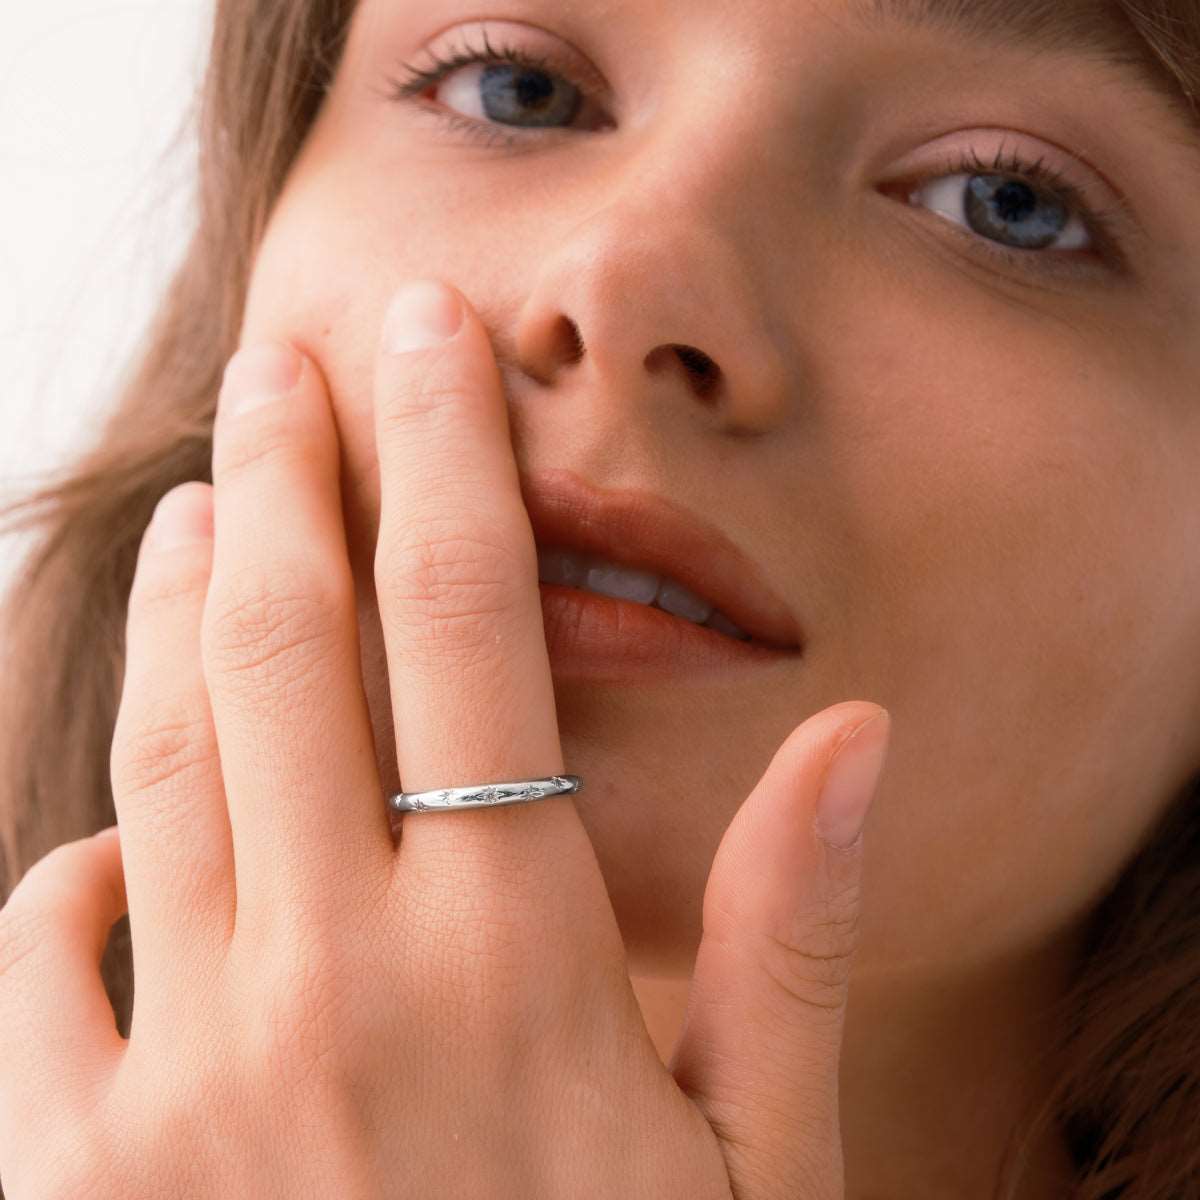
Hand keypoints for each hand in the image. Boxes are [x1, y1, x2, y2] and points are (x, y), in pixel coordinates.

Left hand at [0, 279, 890, 1199]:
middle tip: (283, 362)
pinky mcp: (68, 1187)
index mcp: (511, 966)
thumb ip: (792, 939)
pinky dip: (78, 857)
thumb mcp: (764, 1168)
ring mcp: (178, 1088)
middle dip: (290, 474)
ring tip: (208, 500)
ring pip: (162, 762)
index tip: (426, 337)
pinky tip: (121, 825)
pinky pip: (41, 946)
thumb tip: (853, 737)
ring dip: (183, 608)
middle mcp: (331, 989)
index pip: (468, 625)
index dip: (448, 455)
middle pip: (291, 646)